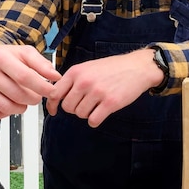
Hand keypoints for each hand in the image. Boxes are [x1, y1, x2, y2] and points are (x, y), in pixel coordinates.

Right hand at [0, 42, 61, 120]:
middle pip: (17, 95)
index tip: (51, 91)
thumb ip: (41, 64)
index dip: (42, 87)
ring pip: (7, 107)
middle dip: (33, 99)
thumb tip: (56, 77)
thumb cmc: (4, 56)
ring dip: (21, 108)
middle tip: (36, 96)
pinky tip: (8, 102)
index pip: (25, 77)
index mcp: (0, 57)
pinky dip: (6, 113)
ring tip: (22, 99)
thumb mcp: (23, 53)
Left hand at [45, 48, 162, 126]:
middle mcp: (84, 81)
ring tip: (95, 105)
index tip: (54, 110)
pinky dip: (95, 120)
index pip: (55, 92)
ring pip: (80, 114)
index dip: (52, 104)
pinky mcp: (110, 103)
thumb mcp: (87, 67)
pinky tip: (100, 113)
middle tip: (84, 104)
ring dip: (86, 114)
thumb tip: (56, 94)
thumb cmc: (111, 68)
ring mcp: (97, 92)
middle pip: (67, 107)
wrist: (136, 67)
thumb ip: (72, 80)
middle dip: (74, 109)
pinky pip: (93, 120)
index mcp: (76, 72)